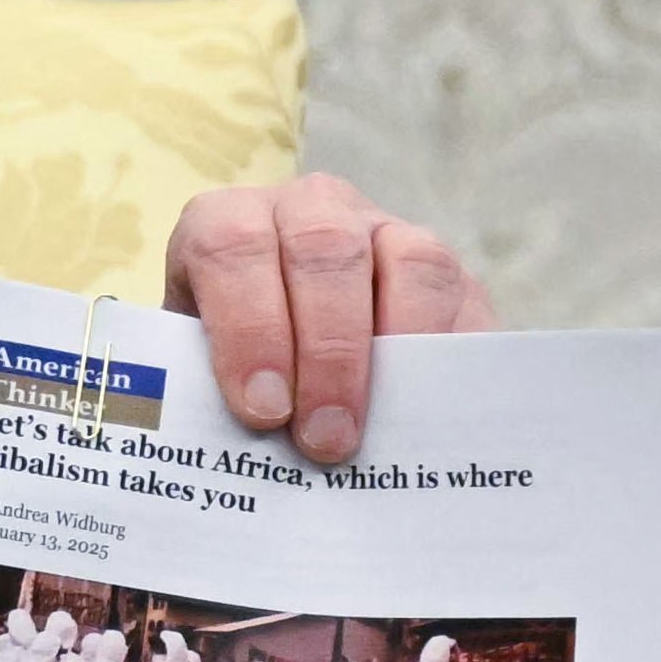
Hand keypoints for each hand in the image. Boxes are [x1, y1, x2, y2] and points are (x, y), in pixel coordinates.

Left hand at [165, 175, 496, 463]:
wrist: (287, 351)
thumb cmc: (234, 369)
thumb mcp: (201, 371)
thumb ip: (209, 394)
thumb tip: (230, 453)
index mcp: (226, 223)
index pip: (230, 248)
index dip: (248, 328)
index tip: (262, 410)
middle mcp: (306, 209)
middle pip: (323, 250)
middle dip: (326, 353)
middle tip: (324, 439)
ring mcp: (381, 226)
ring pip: (407, 260)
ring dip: (393, 351)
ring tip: (379, 429)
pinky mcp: (440, 263)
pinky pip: (459, 293)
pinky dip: (444, 354)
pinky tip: (427, 412)